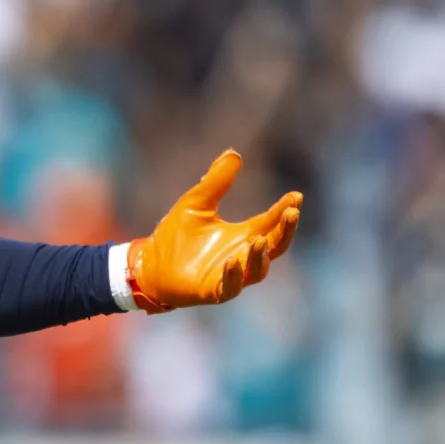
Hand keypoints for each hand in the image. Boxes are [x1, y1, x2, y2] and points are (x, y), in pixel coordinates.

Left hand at [127, 150, 301, 311]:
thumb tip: (233, 153)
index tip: (296, 196)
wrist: (148, 262)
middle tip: (292, 212)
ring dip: (260, 256)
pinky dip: (234, 276)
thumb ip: (216, 181)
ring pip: (257, 270)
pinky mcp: (212, 290)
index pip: (271, 222)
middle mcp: (241, 255)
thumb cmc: (175, 235)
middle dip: (285, 230)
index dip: (285, 210)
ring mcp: (229, 275)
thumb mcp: (196, 202)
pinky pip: (230, 287)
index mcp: (241, 234)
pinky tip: (232, 261)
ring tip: (259, 239)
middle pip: (275, 246)